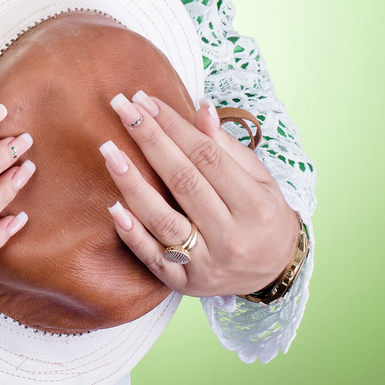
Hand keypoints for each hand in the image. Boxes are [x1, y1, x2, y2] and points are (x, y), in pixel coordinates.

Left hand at [100, 90, 299, 298]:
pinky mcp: (186, 284)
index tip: (145, 100)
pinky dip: (132, 233)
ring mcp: (208, 264)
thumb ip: (228, 147)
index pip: (207, 156)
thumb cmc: (264, 215)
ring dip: (132, 183)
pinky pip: (153, 258)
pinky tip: (113, 206)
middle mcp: (232, 237)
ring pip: (163, 220)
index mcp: (255, 206)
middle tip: (122, 108)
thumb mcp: (260, 179)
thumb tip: (201, 108)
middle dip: (149, 140)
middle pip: (182, 181)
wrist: (275, 273)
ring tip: (109, 150)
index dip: (174, 125)